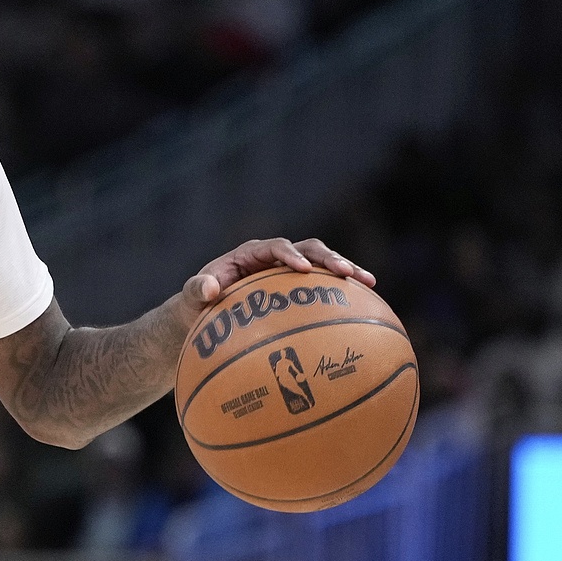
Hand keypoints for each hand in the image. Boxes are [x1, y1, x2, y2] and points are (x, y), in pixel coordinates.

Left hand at [181, 237, 374, 311]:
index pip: (274, 247)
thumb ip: (195, 290)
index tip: (303, 269)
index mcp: (249, 255)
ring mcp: (289, 273)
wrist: (206, 313)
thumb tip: (208, 289)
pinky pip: (324, 287)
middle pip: (308, 249)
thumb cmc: (198, 304)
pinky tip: (368, 308)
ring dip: (345, 270)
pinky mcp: (300, 289)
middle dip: (329, 258)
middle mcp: (274, 258)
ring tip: (369, 283)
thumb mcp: (191, 297)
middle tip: (347, 273)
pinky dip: (343, 294)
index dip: (289, 255)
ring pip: (323, 265)